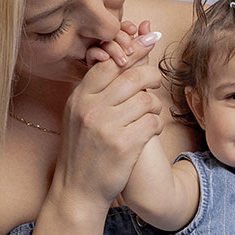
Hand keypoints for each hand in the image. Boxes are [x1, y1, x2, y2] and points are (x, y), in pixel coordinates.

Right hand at [53, 23, 164, 207]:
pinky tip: (151, 131)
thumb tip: (116, 61)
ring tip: (150, 115)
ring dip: (155, 106)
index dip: (132, 54)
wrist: (77, 191)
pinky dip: (157, 125)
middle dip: (151, 77)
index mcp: (79, 98)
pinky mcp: (124, 145)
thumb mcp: (77, 117)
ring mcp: (107, 127)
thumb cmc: (81, 153)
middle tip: (156, 83)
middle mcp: (90, 109)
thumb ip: (94, 92)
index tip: (148, 43)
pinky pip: (153, 123)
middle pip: (132, 77)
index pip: (109, 65)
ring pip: (147, 100)